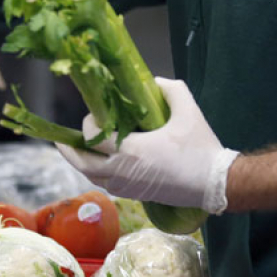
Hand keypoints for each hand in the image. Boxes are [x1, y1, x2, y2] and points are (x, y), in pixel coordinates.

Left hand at [57, 77, 238, 214]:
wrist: (216, 184)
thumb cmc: (201, 148)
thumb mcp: (188, 110)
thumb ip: (169, 89)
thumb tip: (153, 80)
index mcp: (132, 150)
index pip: (93, 138)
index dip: (86, 126)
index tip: (93, 116)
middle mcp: (124, 171)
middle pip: (83, 164)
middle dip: (69, 151)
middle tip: (61, 141)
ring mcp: (128, 186)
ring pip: (93, 177)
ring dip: (82, 164)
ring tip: (77, 151)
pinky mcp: (135, 195)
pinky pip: (107, 185)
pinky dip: (97, 174)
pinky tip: (100, 164)